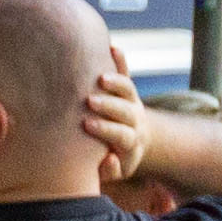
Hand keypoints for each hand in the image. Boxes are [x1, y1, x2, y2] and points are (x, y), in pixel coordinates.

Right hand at [80, 43, 150, 186]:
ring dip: (116, 82)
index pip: (123, 135)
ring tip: (101, 78)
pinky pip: (126, 72)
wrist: (133, 142)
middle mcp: (134, 120)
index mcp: (131, 142)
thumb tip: (108, 160)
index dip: (107, 130)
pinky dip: (120, 60)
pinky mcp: (127, 90)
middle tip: (90, 101)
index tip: (87, 125)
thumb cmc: (113, 159)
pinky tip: (111, 47)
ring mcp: (132, 102)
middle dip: (109, 106)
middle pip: (127, 112)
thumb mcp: (114, 172)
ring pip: (129, 90)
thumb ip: (109, 171)